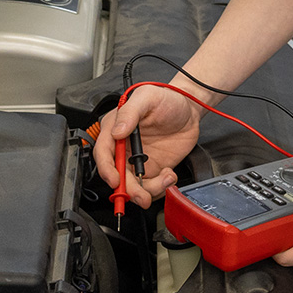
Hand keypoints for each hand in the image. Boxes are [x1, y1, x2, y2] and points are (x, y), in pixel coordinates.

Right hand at [93, 84, 202, 209]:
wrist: (189, 109)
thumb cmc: (167, 98)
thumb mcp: (148, 97)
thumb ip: (131, 112)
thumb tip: (117, 131)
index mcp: (115, 128)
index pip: (103, 152)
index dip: (106, 168)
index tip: (115, 179)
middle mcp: (124, 147)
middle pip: (116, 175)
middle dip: (127, 190)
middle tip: (141, 195)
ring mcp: (137, 160)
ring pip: (132, 186)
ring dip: (147, 191)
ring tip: (166, 178)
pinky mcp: (152, 169)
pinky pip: (150, 187)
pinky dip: (160, 188)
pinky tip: (169, 175)